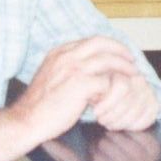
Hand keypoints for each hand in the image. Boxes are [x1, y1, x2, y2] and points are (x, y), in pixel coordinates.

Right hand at [0, 36, 141, 160]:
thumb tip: (89, 71)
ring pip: (108, 60)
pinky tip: (115, 96)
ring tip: (133, 75)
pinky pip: (106, 82)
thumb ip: (67, 69)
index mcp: (59, 52)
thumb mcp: (51, 76)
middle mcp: (66, 56)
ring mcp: (73, 69)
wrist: (27, 119)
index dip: (108, 46)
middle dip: (120, 50)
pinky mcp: (80, 85)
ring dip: (123, 68)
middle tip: (131, 60)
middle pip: (101, 43)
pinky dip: (113, 89)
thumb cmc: (39, 105)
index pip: (90, 40)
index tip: (118, 53)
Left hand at [90, 70, 160, 132]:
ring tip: (109, 124)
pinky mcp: (154, 104)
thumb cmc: (102, 89)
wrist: (120, 92)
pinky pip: (147, 118)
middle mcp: (138, 80)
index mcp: (123, 70)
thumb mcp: (95, 84)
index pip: (121, 86)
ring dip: (120, 122)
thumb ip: (95, 87)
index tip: (96, 111)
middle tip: (101, 120)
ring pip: (136, 112)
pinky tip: (123, 125)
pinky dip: (133, 126)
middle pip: (128, 102)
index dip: (108, 103)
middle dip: (112, 116)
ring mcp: (148, 91)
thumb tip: (93, 96)